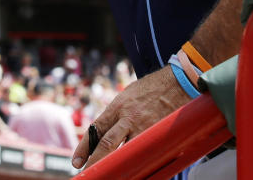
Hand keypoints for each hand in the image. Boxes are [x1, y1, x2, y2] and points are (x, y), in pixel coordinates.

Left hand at [72, 66, 189, 168]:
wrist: (176, 82)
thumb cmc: (149, 89)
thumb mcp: (127, 96)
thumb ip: (116, 115)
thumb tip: (105, 133)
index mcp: (117, 107)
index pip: (95, 129)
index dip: (84, 147)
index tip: (76, 161)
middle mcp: (128, 118)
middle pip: (107, 143)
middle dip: (95, 160)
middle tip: (87, 172)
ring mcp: (144, 127)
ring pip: (127, 151)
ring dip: (118, 164)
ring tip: (111, 175)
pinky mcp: (159, 134)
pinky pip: (147, 152)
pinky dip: (141, 162)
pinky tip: (136, 171)